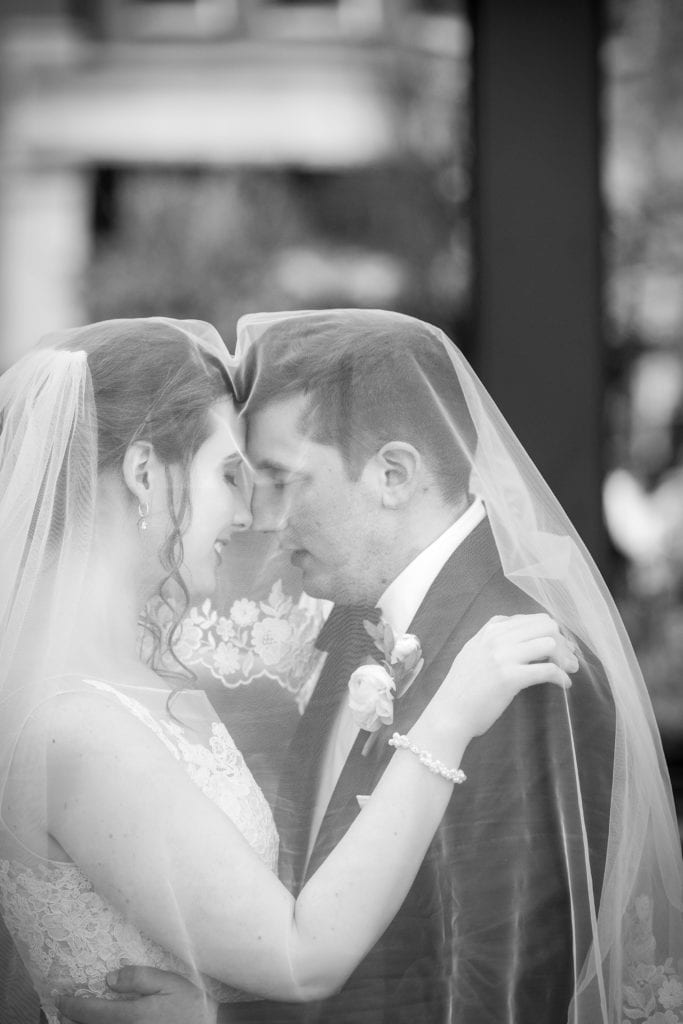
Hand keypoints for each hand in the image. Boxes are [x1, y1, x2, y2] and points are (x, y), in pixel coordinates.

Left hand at [57, 967, 217, 1023]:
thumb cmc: (189, 1005)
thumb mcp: (168, 982)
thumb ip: (138, 978)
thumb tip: (109, 978)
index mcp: (132, 1015)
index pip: (91, 1012)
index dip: (72, 1005)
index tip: (61, 998)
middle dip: (72, 1019)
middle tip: (63, 1008)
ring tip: (76, 1017)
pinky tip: (98, 1023)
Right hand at [439, 613, 577, 740]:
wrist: (449, 713)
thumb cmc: (462, 688)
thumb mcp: (473, 652)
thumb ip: (492, 639)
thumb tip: (521, 637)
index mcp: (489, 630)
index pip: (530, 618)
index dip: (550, 631)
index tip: (559, 646)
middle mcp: (496, 638)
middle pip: (545, 625)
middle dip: (562, 641)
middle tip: (569, 659)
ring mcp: (503, 656)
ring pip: (549, 642)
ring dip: (565, 657)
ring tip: (569, 671)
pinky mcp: (510, 678)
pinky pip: (547, 669)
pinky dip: (561, 677)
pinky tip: (564, 685)